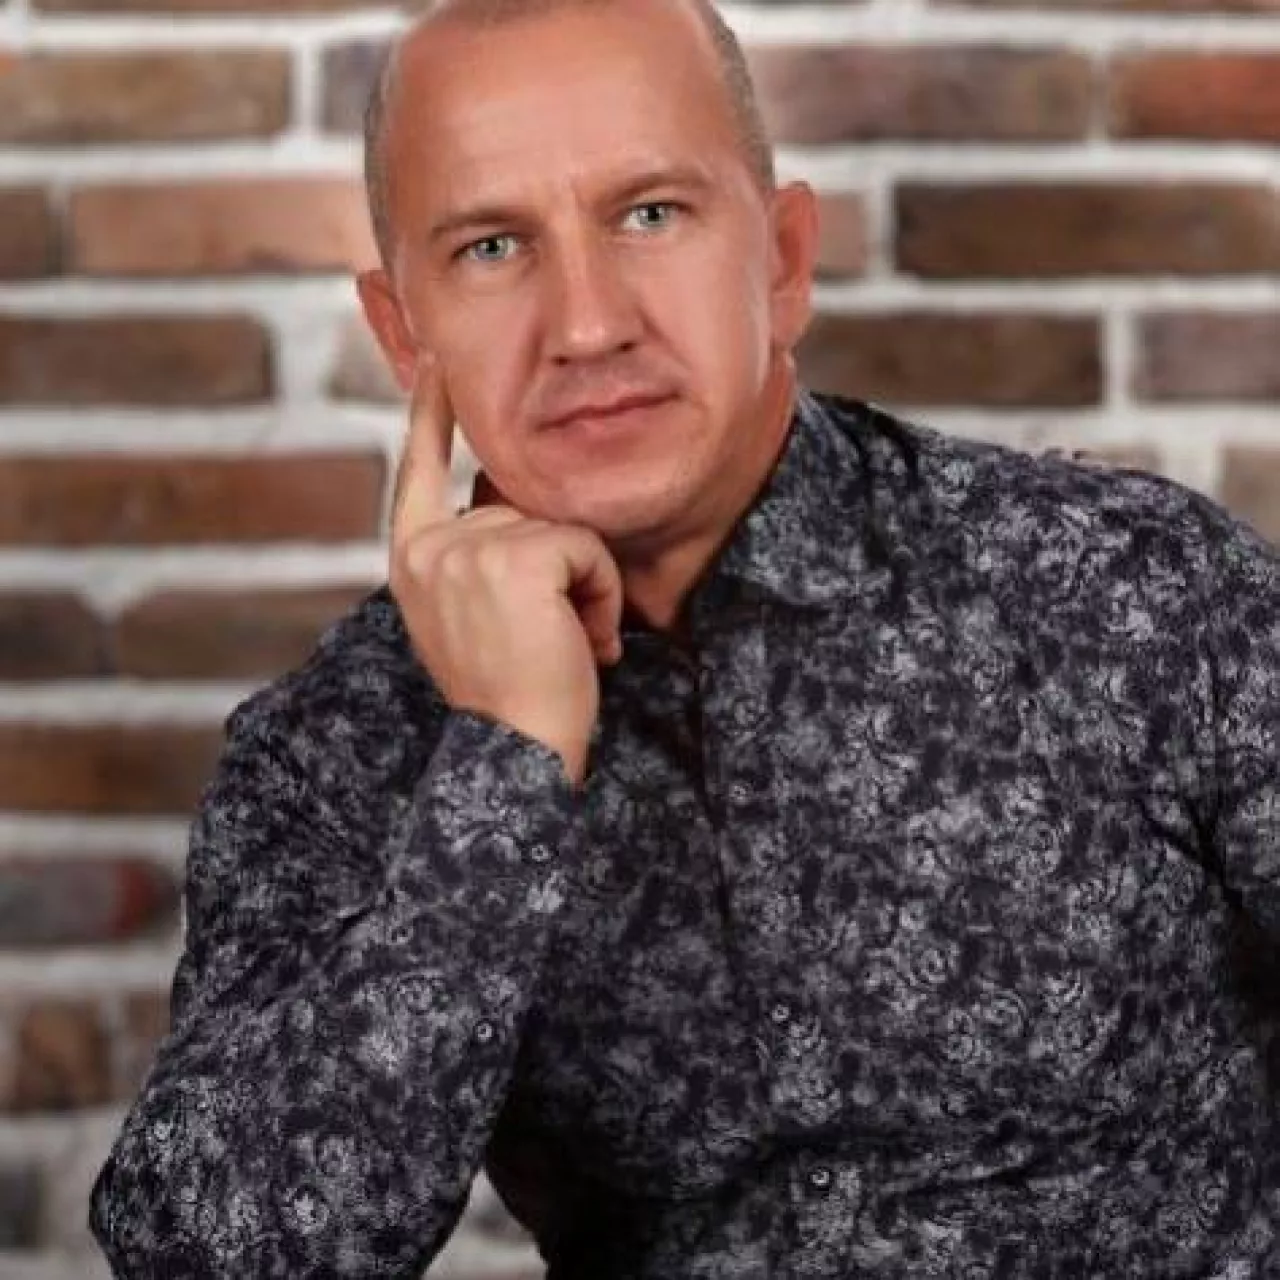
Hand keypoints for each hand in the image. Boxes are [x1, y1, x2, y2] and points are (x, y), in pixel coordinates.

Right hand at [389, 355, 623, 784]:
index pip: (416, 466)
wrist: (516, 752)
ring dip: (585, 585)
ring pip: (560, 527)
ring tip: (568, 644)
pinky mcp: (514, 557)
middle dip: (558, 567)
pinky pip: (585, 545)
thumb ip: (477, 558)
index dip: (428, 411)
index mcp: (412, 557)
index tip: (433, 359)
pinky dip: (601, 592)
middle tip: (554, 636)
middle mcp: (428, 546)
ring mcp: (467, 548)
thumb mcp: (471, 615)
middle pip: (521, 506)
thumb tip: (518, 512)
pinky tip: (585, 642)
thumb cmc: (508, 693)